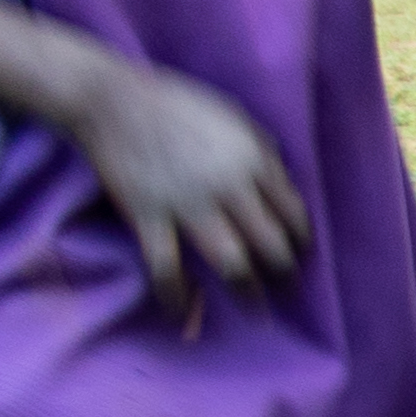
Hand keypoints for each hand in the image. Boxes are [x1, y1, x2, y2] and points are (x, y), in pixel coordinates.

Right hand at [68, 59, 309, 310]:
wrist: (114, 100)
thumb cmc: (178, 104)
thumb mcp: (235, 116)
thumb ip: (263, 150)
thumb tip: (284, 184)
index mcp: (254, 159)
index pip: (292, 213)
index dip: (300, 241)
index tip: (301, 256)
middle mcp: (229, 186)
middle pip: (270, 244)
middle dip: (285, 274)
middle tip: (289, 290)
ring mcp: (189, 204)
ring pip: (232, 262)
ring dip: (248, 292)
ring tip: (257, 311)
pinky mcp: (149, 216)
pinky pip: (166, 268)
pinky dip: (175, 297)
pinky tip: (182, 316)